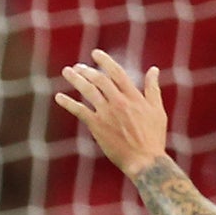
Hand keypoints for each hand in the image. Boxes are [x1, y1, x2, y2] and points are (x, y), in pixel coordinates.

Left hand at [55, 50, 169, 177]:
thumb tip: (153, 69)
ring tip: (67, 72)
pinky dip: (68, 103)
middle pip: (99, 79)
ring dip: (76, 80)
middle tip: (78, 67)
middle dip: (87, 70)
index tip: (95, 54)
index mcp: (133, 96)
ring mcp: (107, 113)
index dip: (105, 61)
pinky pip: (79, 111)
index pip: (117, 73)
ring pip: (88, 91)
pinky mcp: (97, 126)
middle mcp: (119, 101)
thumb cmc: (153, 138)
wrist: (144, 161)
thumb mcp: (157, 110)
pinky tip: (58, 97)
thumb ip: (153, 89)